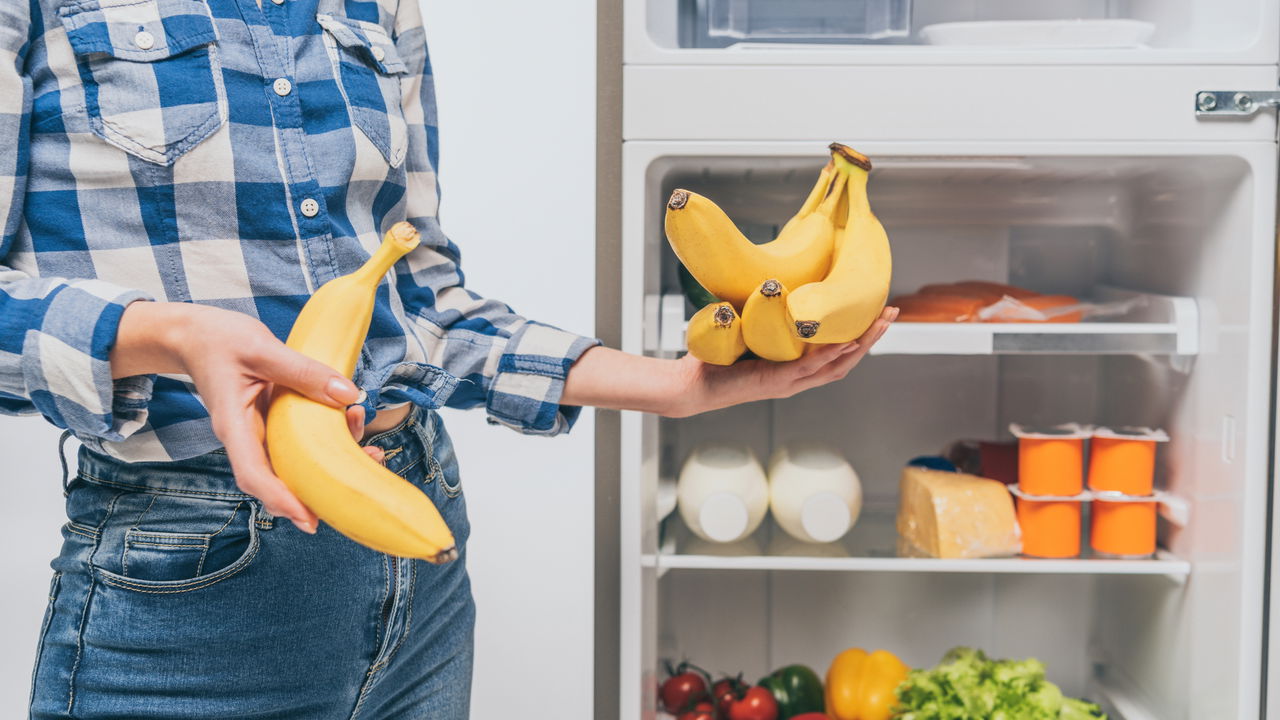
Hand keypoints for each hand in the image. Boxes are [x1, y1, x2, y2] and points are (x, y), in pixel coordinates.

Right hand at [111, 302, 380, 531]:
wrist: (196, 336)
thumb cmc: (219, 340)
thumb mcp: (261, 347)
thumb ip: (303, 370)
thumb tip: (348, 394)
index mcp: (234, 426)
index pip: (253, 474)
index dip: (281, 499)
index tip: (309, 518)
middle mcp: (247, 438)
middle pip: (280, 479)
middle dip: (321, 488)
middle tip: (363, 481)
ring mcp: (262, 434)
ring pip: (297, 463)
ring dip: (334, 462)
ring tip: (372, 449)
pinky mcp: (275, 424)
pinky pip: (302, 442)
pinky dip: (330, 438)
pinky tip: (353, 420)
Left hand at [668, 306, 898, 417]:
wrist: (690, 385)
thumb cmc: (716, 360)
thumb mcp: (749, 333)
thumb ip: (765, 319)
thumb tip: (772, 284)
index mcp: (794, 370)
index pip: (837, 354)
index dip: (861, 337)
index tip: (878, 314)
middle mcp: (797, 379)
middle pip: (847, 360)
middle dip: (872, 337)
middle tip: (891, 314)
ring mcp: (789, 383)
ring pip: (836, 365)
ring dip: (860, 344)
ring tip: (880, 323)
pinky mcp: (775, 382)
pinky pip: (810, 368)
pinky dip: (830, 355)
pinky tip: (847, 342)